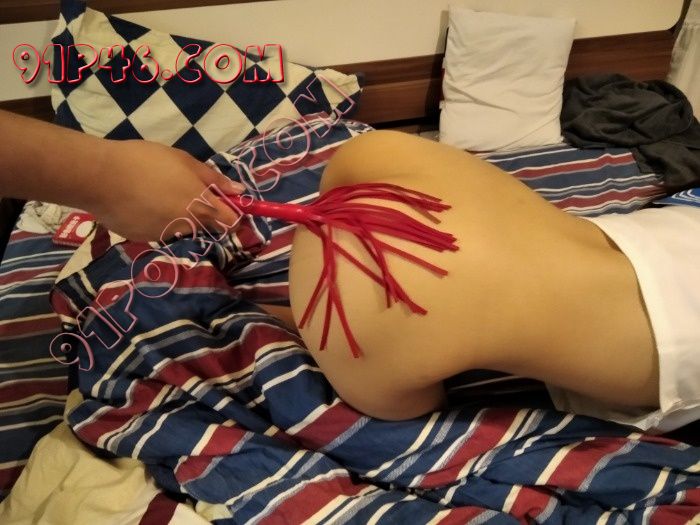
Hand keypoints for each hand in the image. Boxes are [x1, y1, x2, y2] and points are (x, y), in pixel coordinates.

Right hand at [86, 139, 244, 241]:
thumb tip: (239, 191)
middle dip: (200, 212)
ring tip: (154, 193)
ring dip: (175, 216)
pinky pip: (157, 230)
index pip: (231, 223)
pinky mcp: (144, 240)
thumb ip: (213, 179)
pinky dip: (154, 220)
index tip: (225, 205)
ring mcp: (165, 236)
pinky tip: (139, 203)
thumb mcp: (185, 161)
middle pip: (205, 226)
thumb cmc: (146, 161)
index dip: (233, 215)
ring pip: (180, 228)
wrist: (100, 177)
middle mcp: (187, 227)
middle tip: (181, 190)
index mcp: (201, 206)